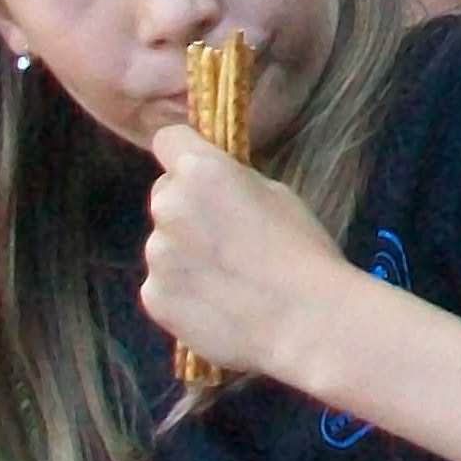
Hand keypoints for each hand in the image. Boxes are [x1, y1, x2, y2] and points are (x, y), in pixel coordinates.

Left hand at [140, 126, 352, 382]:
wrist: (306, 320)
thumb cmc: (303, 250)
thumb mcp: (277, 195)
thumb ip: (233, 185)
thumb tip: (215, 191)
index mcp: (200, 172)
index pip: (168, 140)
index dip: (186, 154)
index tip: (204, 175)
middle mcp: (168, 207)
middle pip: (166, 195)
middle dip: (188, 210)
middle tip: (226, 239)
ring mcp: (156, 256)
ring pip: (165, 245)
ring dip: (185, 255)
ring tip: (227, 282)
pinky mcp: (154, 298)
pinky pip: (164, 286)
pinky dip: (184, 293)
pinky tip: (217, 306)